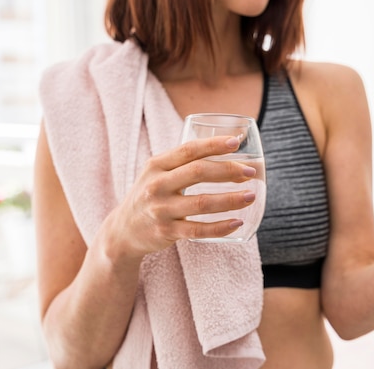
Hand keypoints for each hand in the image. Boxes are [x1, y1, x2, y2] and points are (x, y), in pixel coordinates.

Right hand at [101, 136, 256, 257]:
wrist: (122, 231)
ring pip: (202, 202)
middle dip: (228, 170)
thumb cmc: (150, 196)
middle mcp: (157, 185)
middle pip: (198, 172)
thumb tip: (226, 151)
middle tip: (251, 172)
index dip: (214, 144)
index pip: (188, 150)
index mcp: (156, 165)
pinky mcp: (166, 232)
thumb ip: (182, 163)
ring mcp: (160, 210)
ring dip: (230, 199)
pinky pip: (198, 230)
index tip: (236, 142)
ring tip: (251, 196)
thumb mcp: (157, 174)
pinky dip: (220, 227)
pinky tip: (237, 222)